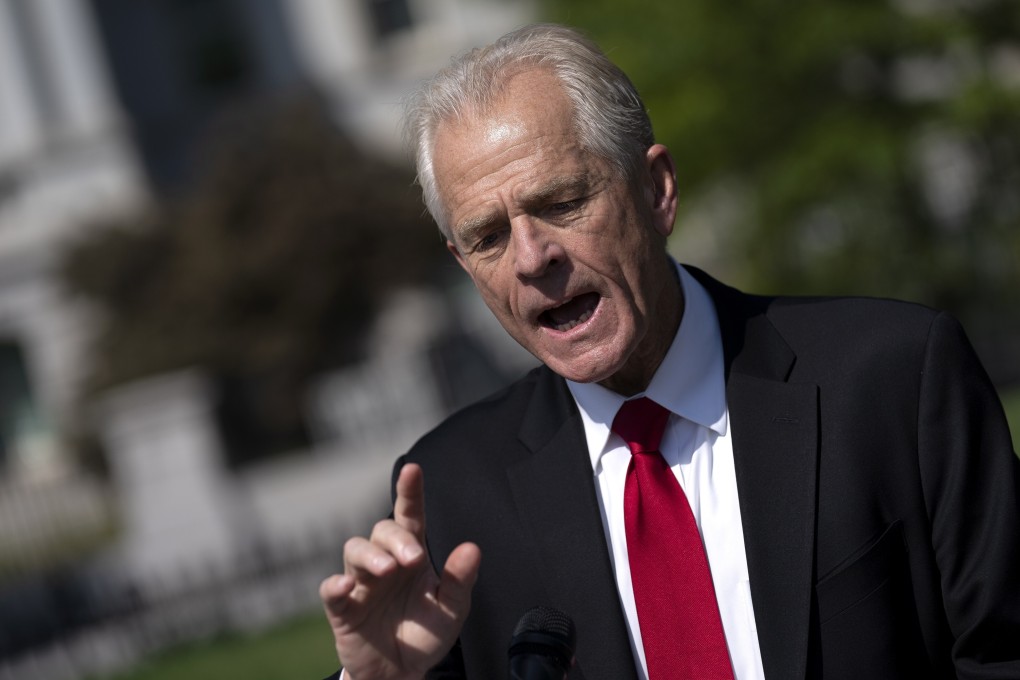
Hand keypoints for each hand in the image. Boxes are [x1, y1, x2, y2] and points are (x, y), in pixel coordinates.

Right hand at [319, 463, 481, 679]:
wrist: (402, 673)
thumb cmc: (426, 632)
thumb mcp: (452, 610)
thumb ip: (461, 580)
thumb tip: (472, 547)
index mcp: (412, 555)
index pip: (410, 515)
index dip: (410, 491)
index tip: (412, 469)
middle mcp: (385, 561)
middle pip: (381, 530)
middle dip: (396, 539)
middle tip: (413, 559)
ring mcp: (361, 583)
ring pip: (354, 549)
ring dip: (370, 555)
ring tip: (387, 570)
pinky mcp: (343, 609)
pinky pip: (331, 589)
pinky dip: (335, 585)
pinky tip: (345, 587)